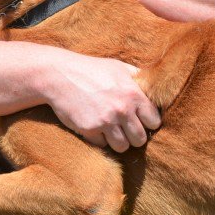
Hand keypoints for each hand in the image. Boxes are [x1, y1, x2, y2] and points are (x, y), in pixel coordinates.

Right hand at [42, 52, 161, 152]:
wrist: (59, 75)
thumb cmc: (91, 69)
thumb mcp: (118, 67)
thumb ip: (138, 78)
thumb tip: (155, 87)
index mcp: (133, 94)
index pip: (154, 122)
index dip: (148, 122)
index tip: (140, 120)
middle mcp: (122, 110)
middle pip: (140, 139)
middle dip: (134, 136)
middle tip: (125, 129)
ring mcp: (105, 121)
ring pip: (122, 147)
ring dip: (118, 141)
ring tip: (112, 131)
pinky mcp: (89, 130)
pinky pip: (102, 145)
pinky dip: (100, 139)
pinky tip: (95, 127)